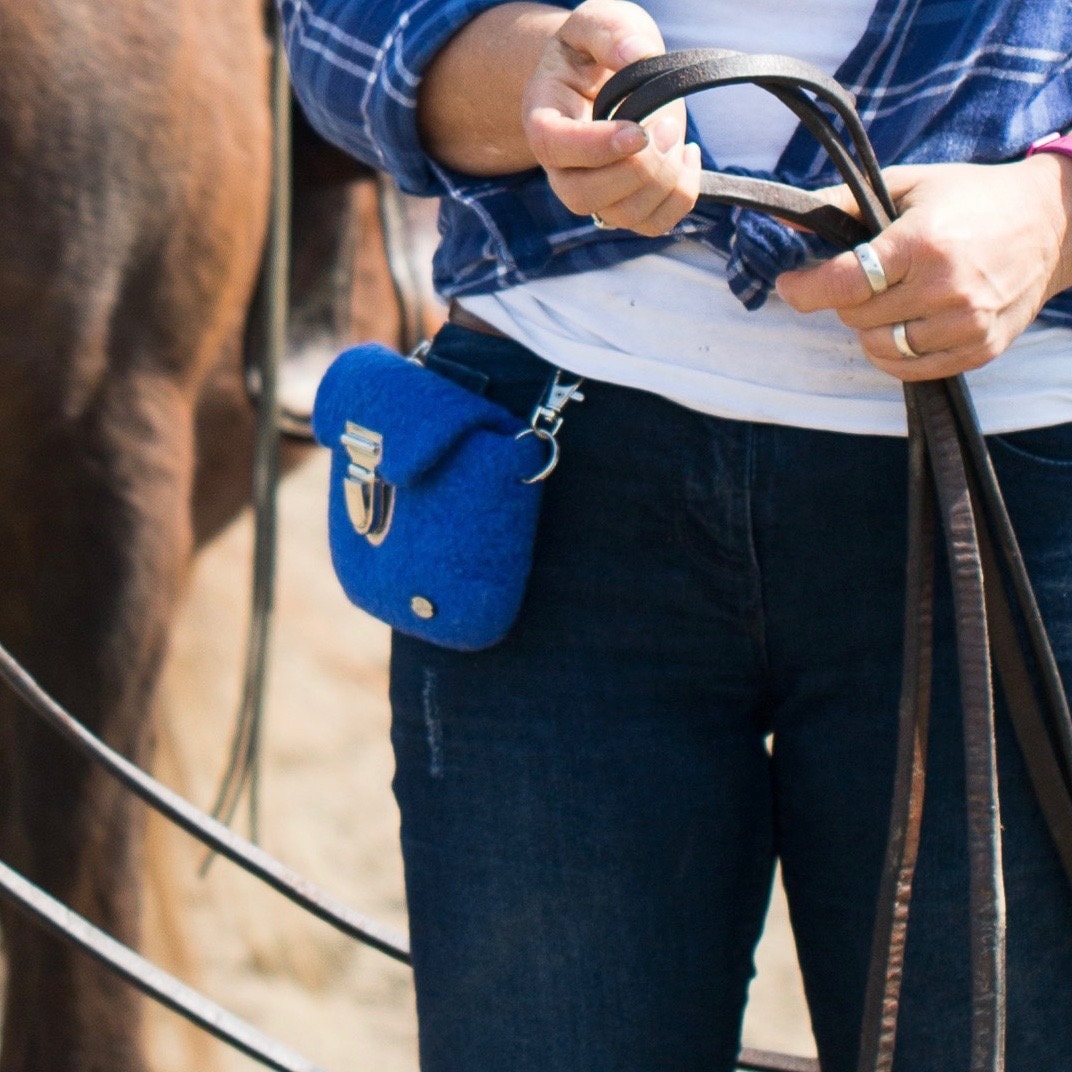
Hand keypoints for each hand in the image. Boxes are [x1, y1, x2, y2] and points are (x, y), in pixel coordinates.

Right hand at [521, 0, 700, 235]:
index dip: (596, 147)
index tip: (639, 130)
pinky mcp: (626, 206)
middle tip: (665, 127)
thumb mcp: (596, 22)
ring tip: (675, 135)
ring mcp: (593, 194)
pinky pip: (653, 224)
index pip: (555, 149)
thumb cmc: (594, 51)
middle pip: (584, 197)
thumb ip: (609, 31)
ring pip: (622, 216)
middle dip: (636, 169)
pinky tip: (687, 157)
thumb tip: (636, 54)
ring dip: (663, 181)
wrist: (601, 79)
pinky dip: (681, 196)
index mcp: (544, 120)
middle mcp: (561, 169)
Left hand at [775, 157, 1071, 380]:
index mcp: (923, 242)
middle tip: (866, 279)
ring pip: (879, 347)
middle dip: (848, 299)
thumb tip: (789, 219)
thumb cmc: (970, 200)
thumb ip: (842, 203)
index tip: (789, 284)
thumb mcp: (907, 187)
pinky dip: (893, 353)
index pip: (845, 282)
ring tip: (889, 300)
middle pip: (857, 317)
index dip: (806, 289)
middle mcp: (945, 287)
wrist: (1053, 224)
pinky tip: (904, 325)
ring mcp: (965, 323)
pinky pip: (909, 369)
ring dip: (869, 328)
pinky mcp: (979, 350)